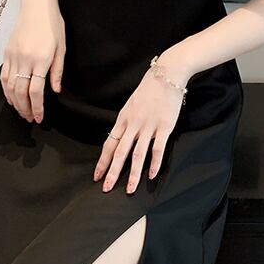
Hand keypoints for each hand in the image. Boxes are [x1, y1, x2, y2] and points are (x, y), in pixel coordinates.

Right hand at [1, 0, 64, 122]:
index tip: (38, 117)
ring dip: (15, 102)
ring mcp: (13, 56)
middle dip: (25, 108)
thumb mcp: (62, 47)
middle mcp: (25, 59)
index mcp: (41, 59)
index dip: (37, 107)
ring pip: (10, 86)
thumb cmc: (53, 24)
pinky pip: (3, 76)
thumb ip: (58, 70)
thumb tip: (55, 90)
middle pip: (21, 92)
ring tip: (21, 111)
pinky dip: (5, 89)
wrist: (37, 5)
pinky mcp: (7, 52)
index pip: (36, 91)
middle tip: (29, 118)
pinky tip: (11, 97)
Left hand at [93, 53, 191, 193]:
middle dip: (112, 173)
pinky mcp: (164, 127)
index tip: (97, 176)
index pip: (109, 144)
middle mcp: (133, 124)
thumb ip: (127, 122)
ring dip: (133, 174)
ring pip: (137, 155)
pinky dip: (154, 164)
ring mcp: (149, 126)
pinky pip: (157, 149)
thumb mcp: (131, 104)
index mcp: (123, 119)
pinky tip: (151, 175)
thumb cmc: (149, 89)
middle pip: (120, 153)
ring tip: (130, 189)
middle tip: (107, 188)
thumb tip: (121, 138)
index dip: (102, 162)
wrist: (167, 74)